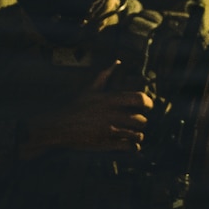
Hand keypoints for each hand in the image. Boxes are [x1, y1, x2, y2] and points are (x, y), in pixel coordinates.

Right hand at [18, 62, 153, 157]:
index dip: (148, 103)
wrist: (59, 126)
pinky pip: (129, 147)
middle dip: (142, 121)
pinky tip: (132, 145)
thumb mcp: (90, 88)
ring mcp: (110, 131)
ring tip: (135, 133)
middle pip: (141, 119)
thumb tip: (117, 61)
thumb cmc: (75, 106)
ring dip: (138, 134)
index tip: (147, 106)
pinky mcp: (107, 144)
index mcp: (111, 100)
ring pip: (137, 134)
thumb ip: (106, 74)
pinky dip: (134, 146)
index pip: (141, 99)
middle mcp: (113, 115)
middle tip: (138, 121)